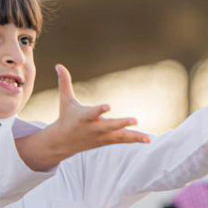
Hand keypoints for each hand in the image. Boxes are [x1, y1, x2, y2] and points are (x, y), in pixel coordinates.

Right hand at [18, 65, 149, 169]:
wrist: (62, 142)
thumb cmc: (66, 117)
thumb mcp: (65, 100)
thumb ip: (64, 82)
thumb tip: (58, 65)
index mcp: (84, 117)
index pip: (92, 113)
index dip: (100, 110)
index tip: (108, 106)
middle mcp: (94, 128)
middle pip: (110, 126)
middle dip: (122, 123)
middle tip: (135, 120)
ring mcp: (101, 136)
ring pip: (119, 136)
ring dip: (134, 136)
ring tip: (148, 138)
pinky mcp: (107, 141)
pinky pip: (122, 140)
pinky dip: (134, 139)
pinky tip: (148, 139)